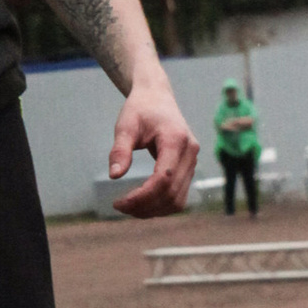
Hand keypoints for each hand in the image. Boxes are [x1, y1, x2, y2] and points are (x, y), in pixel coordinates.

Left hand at [109, 77, 197, 215]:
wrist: (157, 97)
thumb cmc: (140, 109)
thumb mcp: (125, 125)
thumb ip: (120, 149)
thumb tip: (114, 175)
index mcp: (175, 139)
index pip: (163, 178)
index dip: (142, 196)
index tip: (119, 202)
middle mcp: (190, 152)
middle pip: (171, 193)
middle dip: (144, 206)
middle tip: (119, 206)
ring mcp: (193, 161)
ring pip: (178, 200)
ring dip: (154, 210)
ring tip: (129, 208)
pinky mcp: (189, 168)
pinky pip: (179, 196)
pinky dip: (161, 205)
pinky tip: (142, 204)